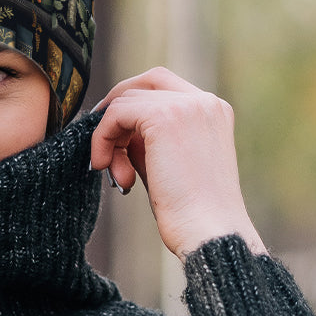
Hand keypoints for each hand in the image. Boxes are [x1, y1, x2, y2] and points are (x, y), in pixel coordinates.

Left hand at [90, 67, 265, 260]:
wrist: (209, 233)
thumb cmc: (190, 211)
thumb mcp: (167, 162)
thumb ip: (147, 138)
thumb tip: (115, 127)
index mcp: (213, 111)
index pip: (164, 86)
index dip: (132, 104)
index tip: (115, 134)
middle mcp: (205, 102)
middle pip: (145, 82)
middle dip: (117, 109)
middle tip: (102, 142)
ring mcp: (187, 106)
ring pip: (126, 100)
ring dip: (110, 136)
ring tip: (117, 175)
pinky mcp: (165, 117)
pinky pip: (116, 114)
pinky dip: (102, 138)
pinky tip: (104, 166)